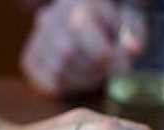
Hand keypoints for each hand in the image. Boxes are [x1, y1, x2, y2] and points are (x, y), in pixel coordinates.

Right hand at [21, 0, 141, 94]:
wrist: (85, 20)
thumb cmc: (111, 21)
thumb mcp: (129, 18)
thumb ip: (133, 30)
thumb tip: (132, 49)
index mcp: (74, 3)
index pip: (81, 31)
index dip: (105, 55)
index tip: (124, 68)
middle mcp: (49, 19)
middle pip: (67, 54)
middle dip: (93, 69)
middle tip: (109, 71)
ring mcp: (36, 41)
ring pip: (57, 72)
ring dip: (83, 80)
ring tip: (96, 72)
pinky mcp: (30, 61)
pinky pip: (47, 84)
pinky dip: (67, 87)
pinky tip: (80, 77)